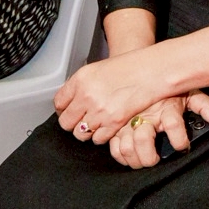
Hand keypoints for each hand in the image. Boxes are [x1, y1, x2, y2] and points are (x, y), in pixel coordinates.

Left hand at [54, 49, 178, 144]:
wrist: (149, 72)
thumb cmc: (126, 69)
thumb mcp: (96, 70)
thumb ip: (80, 86)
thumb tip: (70, 102)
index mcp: (80, 80)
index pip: (59, 103)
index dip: (63, 110)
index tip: (67, 112)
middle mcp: (86, 96)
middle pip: (66, 122)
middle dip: (72, 123)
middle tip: (81, 121)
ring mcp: (99, 111)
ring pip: (80, 133)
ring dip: (86, 131)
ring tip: (95, 125)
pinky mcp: (113, 123)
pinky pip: (97, 139)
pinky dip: (101, 136)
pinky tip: (106, 127)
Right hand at [103, 92, 208, 169]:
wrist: (141, 74)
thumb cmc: (168, 89)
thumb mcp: (190, 93)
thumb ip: (206, 107)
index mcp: (166, 105)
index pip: (173, 123)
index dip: (180, 140)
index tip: (183, 147)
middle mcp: (145, 113)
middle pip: (143, 139)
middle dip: (151, 156)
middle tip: (156, 159)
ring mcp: (128, 121)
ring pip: (127, 146)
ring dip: (136, 159)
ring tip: (145, 160)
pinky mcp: (116, 126)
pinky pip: (114, 148)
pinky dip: (121, 156)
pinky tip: (130, 156)